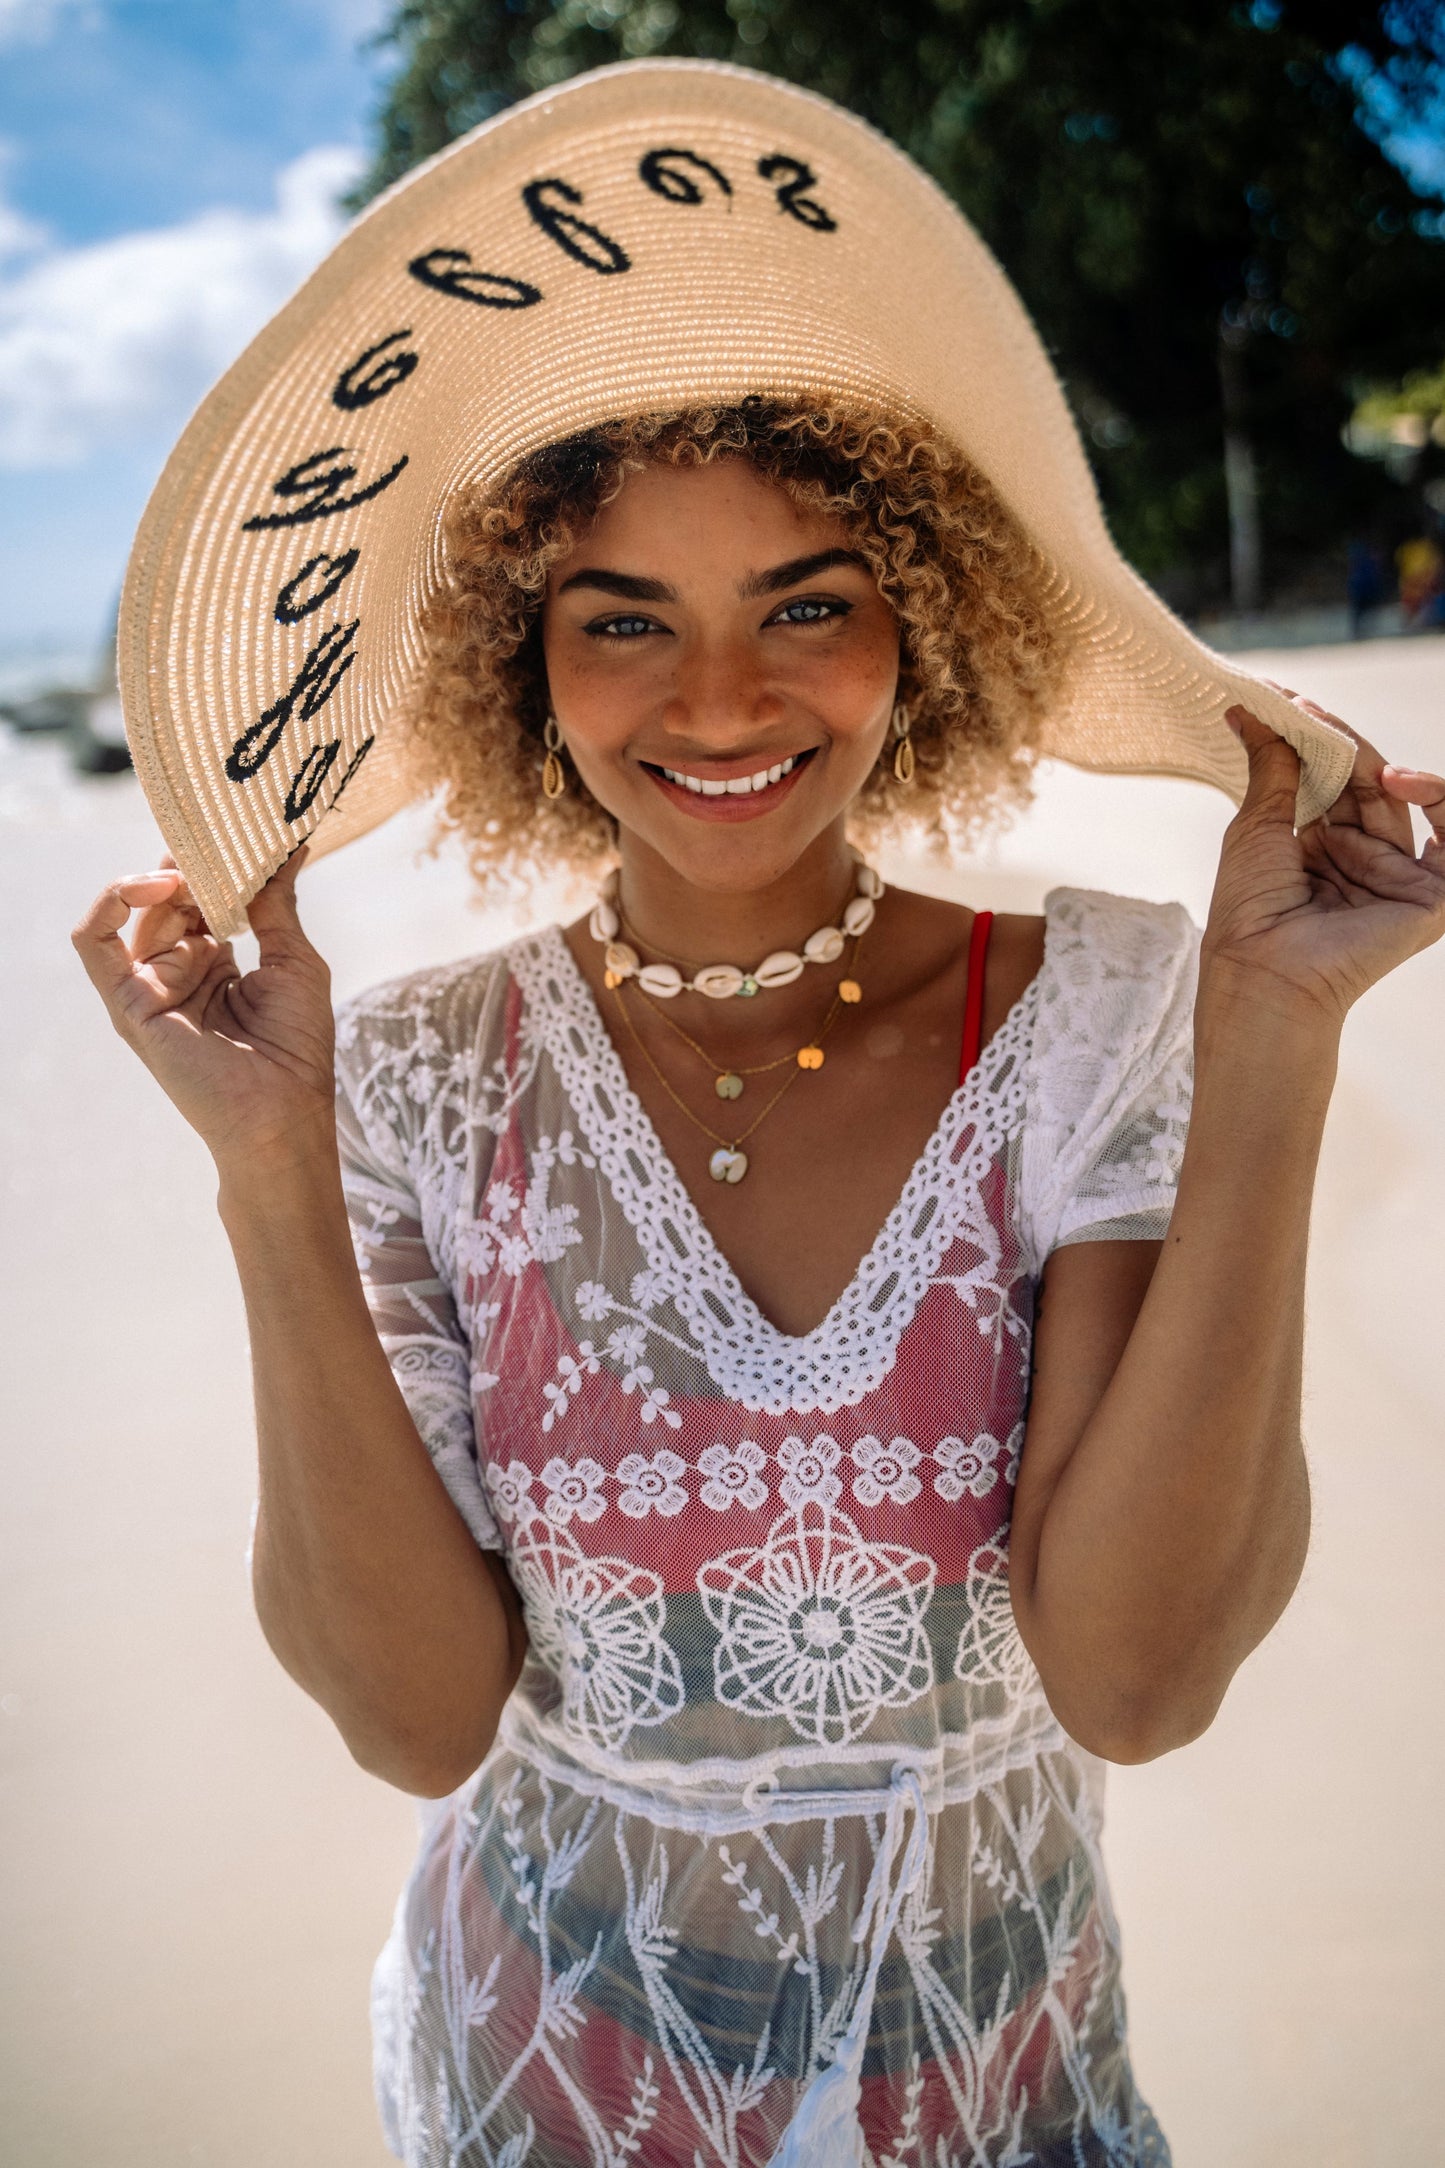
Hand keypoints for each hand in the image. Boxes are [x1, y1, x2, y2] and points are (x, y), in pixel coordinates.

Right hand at [72, 850, 337, 1169]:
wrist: (283, 1112)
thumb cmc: (296, 1047)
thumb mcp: (293, 959)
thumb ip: (276, 903)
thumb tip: (289, 845)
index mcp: (214, 963)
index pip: (199, 898)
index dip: (214, 867)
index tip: (242, 837)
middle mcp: (177, 972)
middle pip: (168, 899)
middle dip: (193, 868)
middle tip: (222, 846)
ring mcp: (149, 988)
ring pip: (137, 911)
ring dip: (164, 880)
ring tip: (198, 873)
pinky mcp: (128, 1004)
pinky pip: (94, 943)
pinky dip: (108, 903)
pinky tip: (147, 885)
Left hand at [1200, 697, 1444, 1034]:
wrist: (1261, 972)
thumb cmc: (1249, 914)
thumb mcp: (1257, 826)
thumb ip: (1269, 767)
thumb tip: (1248, 712)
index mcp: (1321, 850)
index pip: (1330, 782)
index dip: (1312, 741)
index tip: (1281, 700)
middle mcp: (1361, 861)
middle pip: (1363, 785)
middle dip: (1336, 742)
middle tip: (1301, 706)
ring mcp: (1395, 878)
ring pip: (1398, 800)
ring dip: (1370, 760)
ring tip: (1331, 734)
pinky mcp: (1430, 899)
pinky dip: (1437, 800)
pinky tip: (1398, 777)